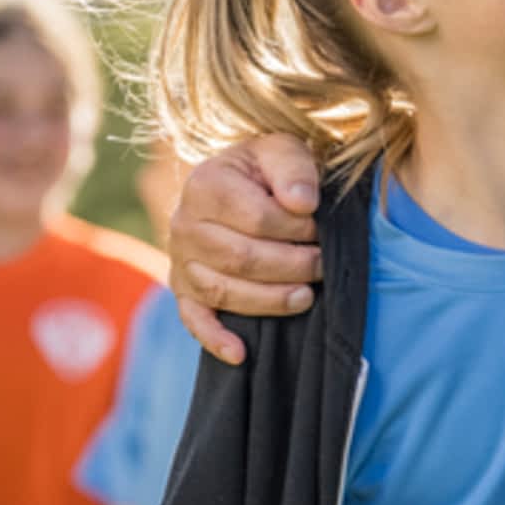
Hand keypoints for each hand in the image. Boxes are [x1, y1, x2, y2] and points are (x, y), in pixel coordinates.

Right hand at [168, 135, 324, 364]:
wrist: (244, 183)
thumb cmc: (268, 169)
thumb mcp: (284, 150)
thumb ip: (294, 169)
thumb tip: (302, 203)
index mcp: (205, 184)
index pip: (258, 219)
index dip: (296, 229)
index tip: (320, 228)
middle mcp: (183, 223)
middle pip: (241, 258)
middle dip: (291, 266)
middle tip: (323, 265)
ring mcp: (180, 260)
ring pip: (223, 291)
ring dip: (269, 300)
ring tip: (306, 298)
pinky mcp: (184, 290)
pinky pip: (193, 319)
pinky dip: (214, 339)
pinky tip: (240, 353)